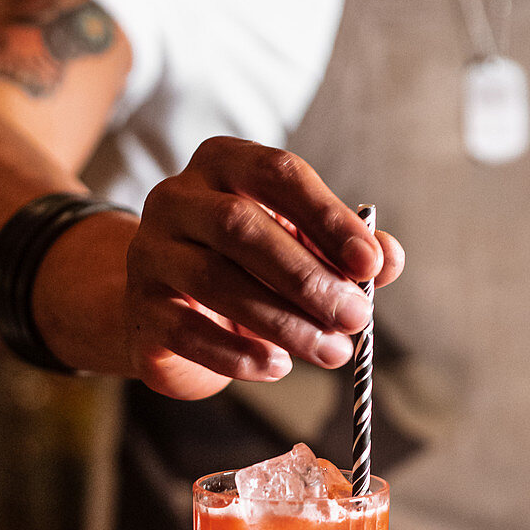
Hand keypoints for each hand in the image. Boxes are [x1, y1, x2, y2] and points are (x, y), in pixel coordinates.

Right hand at [124, 136, 404, 398]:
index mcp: (223, 164)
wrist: (166, 309)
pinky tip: (278, 366)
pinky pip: (189, 332)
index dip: (328, 218)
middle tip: (355, 318)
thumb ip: (343, 249)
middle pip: (242, 227)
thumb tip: (389, 259)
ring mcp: (150, 253)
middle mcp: (177, 198)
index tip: (369, 264)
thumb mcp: (298, 247)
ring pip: (216, 281)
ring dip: (284, 322)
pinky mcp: (141, 309)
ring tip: (330, 350)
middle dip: (307, 278)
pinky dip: (239, 354)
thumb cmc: (244, 268)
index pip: (278, 174)